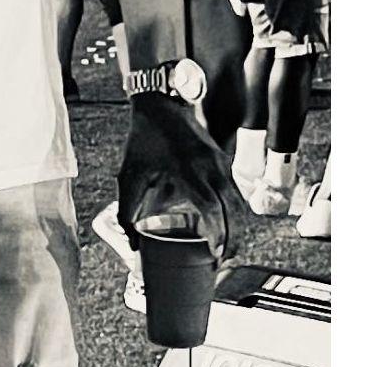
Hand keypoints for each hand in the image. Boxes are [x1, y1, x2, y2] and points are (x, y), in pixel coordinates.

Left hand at [117, 94, 245, 263]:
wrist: (159, 106)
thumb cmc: (142, 141)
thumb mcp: (129, 176)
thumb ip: (127, 212)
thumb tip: (133, 246)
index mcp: (186, 169)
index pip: (211, 206)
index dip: (217, 232)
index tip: (217, 253)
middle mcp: (209, 165)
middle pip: (232, 208)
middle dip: (233, 237)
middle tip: (225, 261)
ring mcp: (220, 162)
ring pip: (237, 200)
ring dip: (236, 226)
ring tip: (228, 250)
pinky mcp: (223, 160)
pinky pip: (234, 191)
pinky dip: (234, 212)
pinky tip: (227, 227)